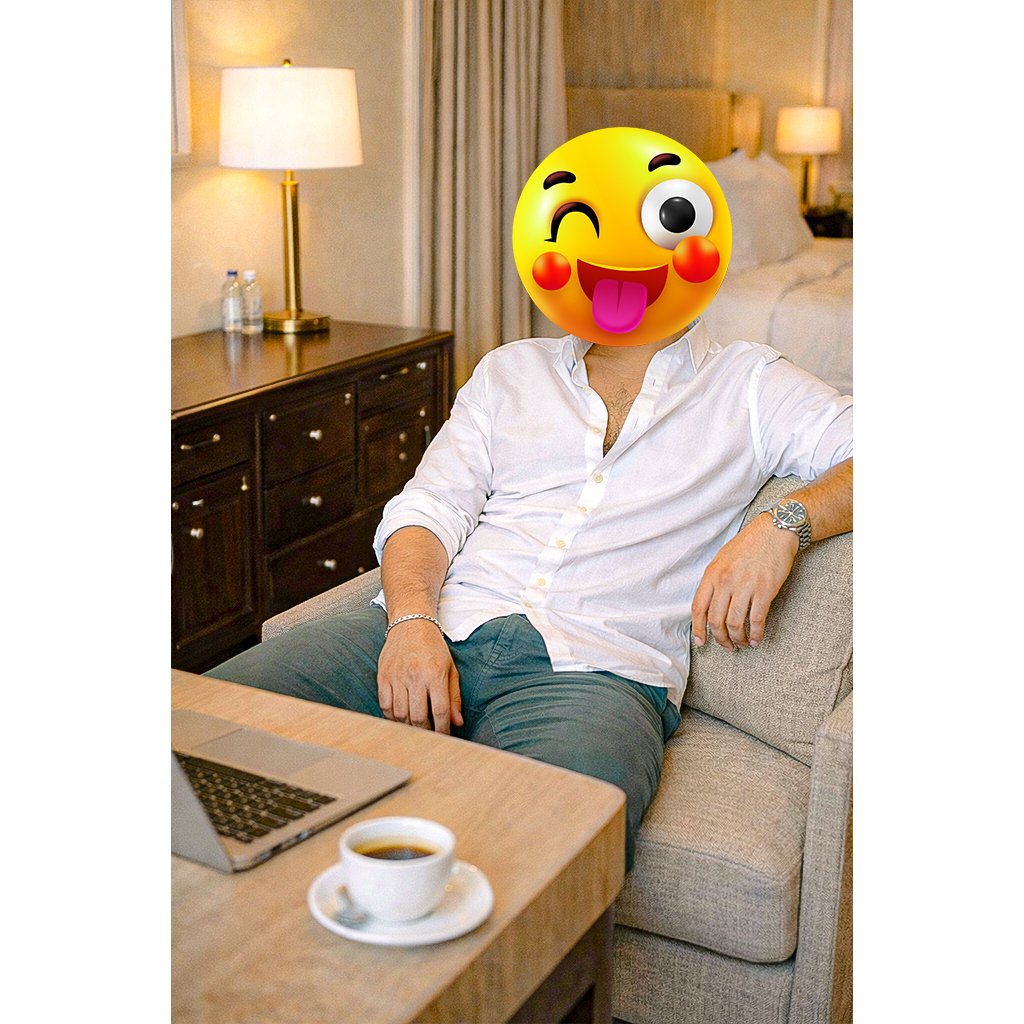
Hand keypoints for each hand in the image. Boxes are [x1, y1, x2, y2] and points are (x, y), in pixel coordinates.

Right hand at [377, 619, 463, 733]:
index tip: (444, 737)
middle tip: (429, 737)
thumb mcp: (450, 669)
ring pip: (400, 714)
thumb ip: (454, 697)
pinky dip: (392, 717)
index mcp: (434, 674)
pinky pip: (384, 705)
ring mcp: (396, 677)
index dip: (442, 729)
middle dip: (425, 732)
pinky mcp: (383, 676)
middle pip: (418, 717)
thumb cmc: (434, 648)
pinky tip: (400, 719)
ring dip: (408, 727)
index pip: (440, 711)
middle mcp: (414, 676)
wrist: (410, 624)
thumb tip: (458, 723)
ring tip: (415, 729)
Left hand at [691, 514, 798, 650]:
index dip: (698, 628)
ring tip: (742, 643)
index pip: (698, 607)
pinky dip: (755, 633)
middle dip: (720, 638)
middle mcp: (725, 582)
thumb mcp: (722, 560)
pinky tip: (756, 639)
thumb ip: (714, 581)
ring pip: (734, 623)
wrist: (774, 531)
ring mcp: (745, 586)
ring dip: (738, 639)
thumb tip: (709, 604)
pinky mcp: (765, 590)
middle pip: (716, 620)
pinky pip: (756, 619)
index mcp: (712, 574)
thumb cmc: (748, 545)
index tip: (701, 641)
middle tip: (727, 646)